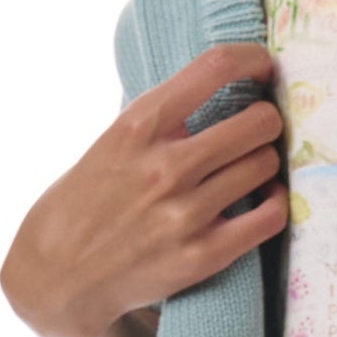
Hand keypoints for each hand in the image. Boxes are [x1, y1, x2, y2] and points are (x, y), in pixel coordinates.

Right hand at [0, 44, 287, 336]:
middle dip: (266, 119)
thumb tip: (221, 88)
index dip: (252, 60)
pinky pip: (270, 216)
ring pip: (264, 165)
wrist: (60, 275)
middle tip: (259, 128)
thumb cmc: (87, 201)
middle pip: (257, 122)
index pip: (214, 67)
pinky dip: (276, 202)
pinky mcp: (203, 255)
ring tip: (253, 166)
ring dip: (266, 162)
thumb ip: (161, 119)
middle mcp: (164, 166)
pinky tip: (265, 199)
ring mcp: (185, 213)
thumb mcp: (111, 142)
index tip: (262, 69)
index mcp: (138, 126)